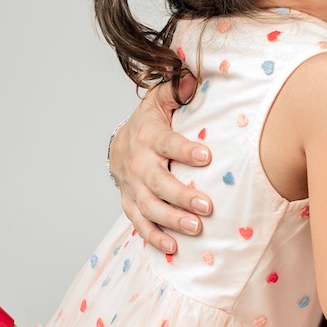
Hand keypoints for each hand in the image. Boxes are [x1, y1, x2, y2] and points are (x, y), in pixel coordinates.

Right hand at [109, 76, 212, 253]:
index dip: (185, 150)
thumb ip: (176, 90)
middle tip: (206, 206)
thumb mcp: (159, 102)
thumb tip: (193, 79)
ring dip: (171, 219)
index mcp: (149, 137)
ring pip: (149, 207)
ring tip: (196, 229)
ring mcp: (133, 187)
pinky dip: (154, 237)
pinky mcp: (131, 204)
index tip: (206, 156)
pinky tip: (173, 247)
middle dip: (181, 195)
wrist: (119, 146)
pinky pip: (140, 223)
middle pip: (158, 182)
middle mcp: (139, 164)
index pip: (167, 143)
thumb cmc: (150, 124)